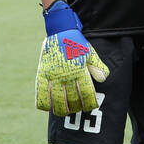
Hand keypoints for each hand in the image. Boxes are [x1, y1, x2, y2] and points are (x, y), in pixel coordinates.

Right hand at [35, 1, 108, 115]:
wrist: (60, 31)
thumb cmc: (77, 44)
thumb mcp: (91, 54)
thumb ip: (98, 67)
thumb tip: (103, 80)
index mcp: (80, 71)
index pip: (87, 94)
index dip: (90, 103)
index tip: (92, 107)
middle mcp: (67, 75)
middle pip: (72, 100)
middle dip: (76, 108)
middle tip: (78, 110)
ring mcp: (53, 75)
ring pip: (57, 100)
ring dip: (61, 110)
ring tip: (64, 112)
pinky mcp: (42, 73)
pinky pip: (40, 92)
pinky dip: (43, 103)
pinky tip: (48, 108)